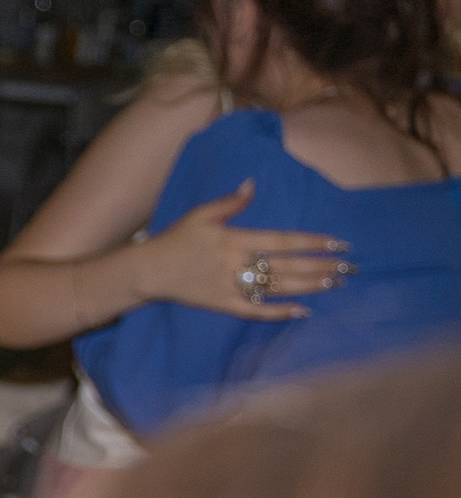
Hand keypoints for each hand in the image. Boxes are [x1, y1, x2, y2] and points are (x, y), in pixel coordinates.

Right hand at [136, 180, 348, 321]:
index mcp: (234, 239)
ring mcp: (232, 287)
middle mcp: (237, 264)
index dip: (312, 243)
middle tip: (349, 268)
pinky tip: (303, 311)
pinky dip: (281, 312)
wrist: (149, 271)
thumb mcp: (200, 214)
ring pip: (279, 288)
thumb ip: (230, 202)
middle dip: (321, 267)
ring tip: (335, 283)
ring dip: (309, 287)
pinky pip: (257, 311)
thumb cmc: (175, 239)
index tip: (339, 243)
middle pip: (288, 267)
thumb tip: (252, 185)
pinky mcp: (224, 305)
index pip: (283, 241)